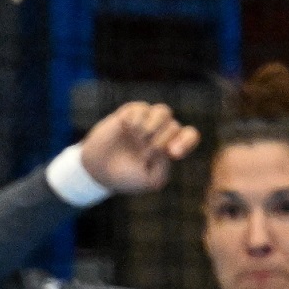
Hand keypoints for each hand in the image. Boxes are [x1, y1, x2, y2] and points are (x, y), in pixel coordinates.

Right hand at [78, 101, 199, 193]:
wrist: (99, 170)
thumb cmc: (127, 177)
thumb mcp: (151, 180)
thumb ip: (166, 165)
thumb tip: (167, 145)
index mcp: (170, 147)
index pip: (189, 136)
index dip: (186, 141)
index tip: (172, 153)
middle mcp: (161, 131)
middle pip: (174, 126)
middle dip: (160, 142)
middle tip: (144, 154)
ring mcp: (146, 120)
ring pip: (163, 111)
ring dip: (152, 127)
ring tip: (139, 138)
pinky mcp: (130, 113)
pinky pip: (141, 109)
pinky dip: (136, 121)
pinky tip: (127, 129)